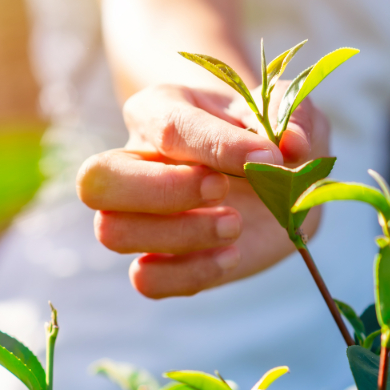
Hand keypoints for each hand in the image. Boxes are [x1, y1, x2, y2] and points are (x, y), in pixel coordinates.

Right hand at [77, 83, 329, 297]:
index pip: (167, 126)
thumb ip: (290, 116)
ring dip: (178, 235)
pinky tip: (231, 256)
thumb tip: (290, 144)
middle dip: (163, 190)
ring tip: (235, 225)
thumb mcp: (288, 110)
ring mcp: (141, 214)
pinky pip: (145, 279)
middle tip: (223, 190)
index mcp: (160, 109)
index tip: (269, 155)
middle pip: (98, 180)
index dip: (217, 145)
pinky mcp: (162, 257)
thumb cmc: (273, 133)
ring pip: (112, 232)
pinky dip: (189, 274)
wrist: (280, 177)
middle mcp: (136, 160)